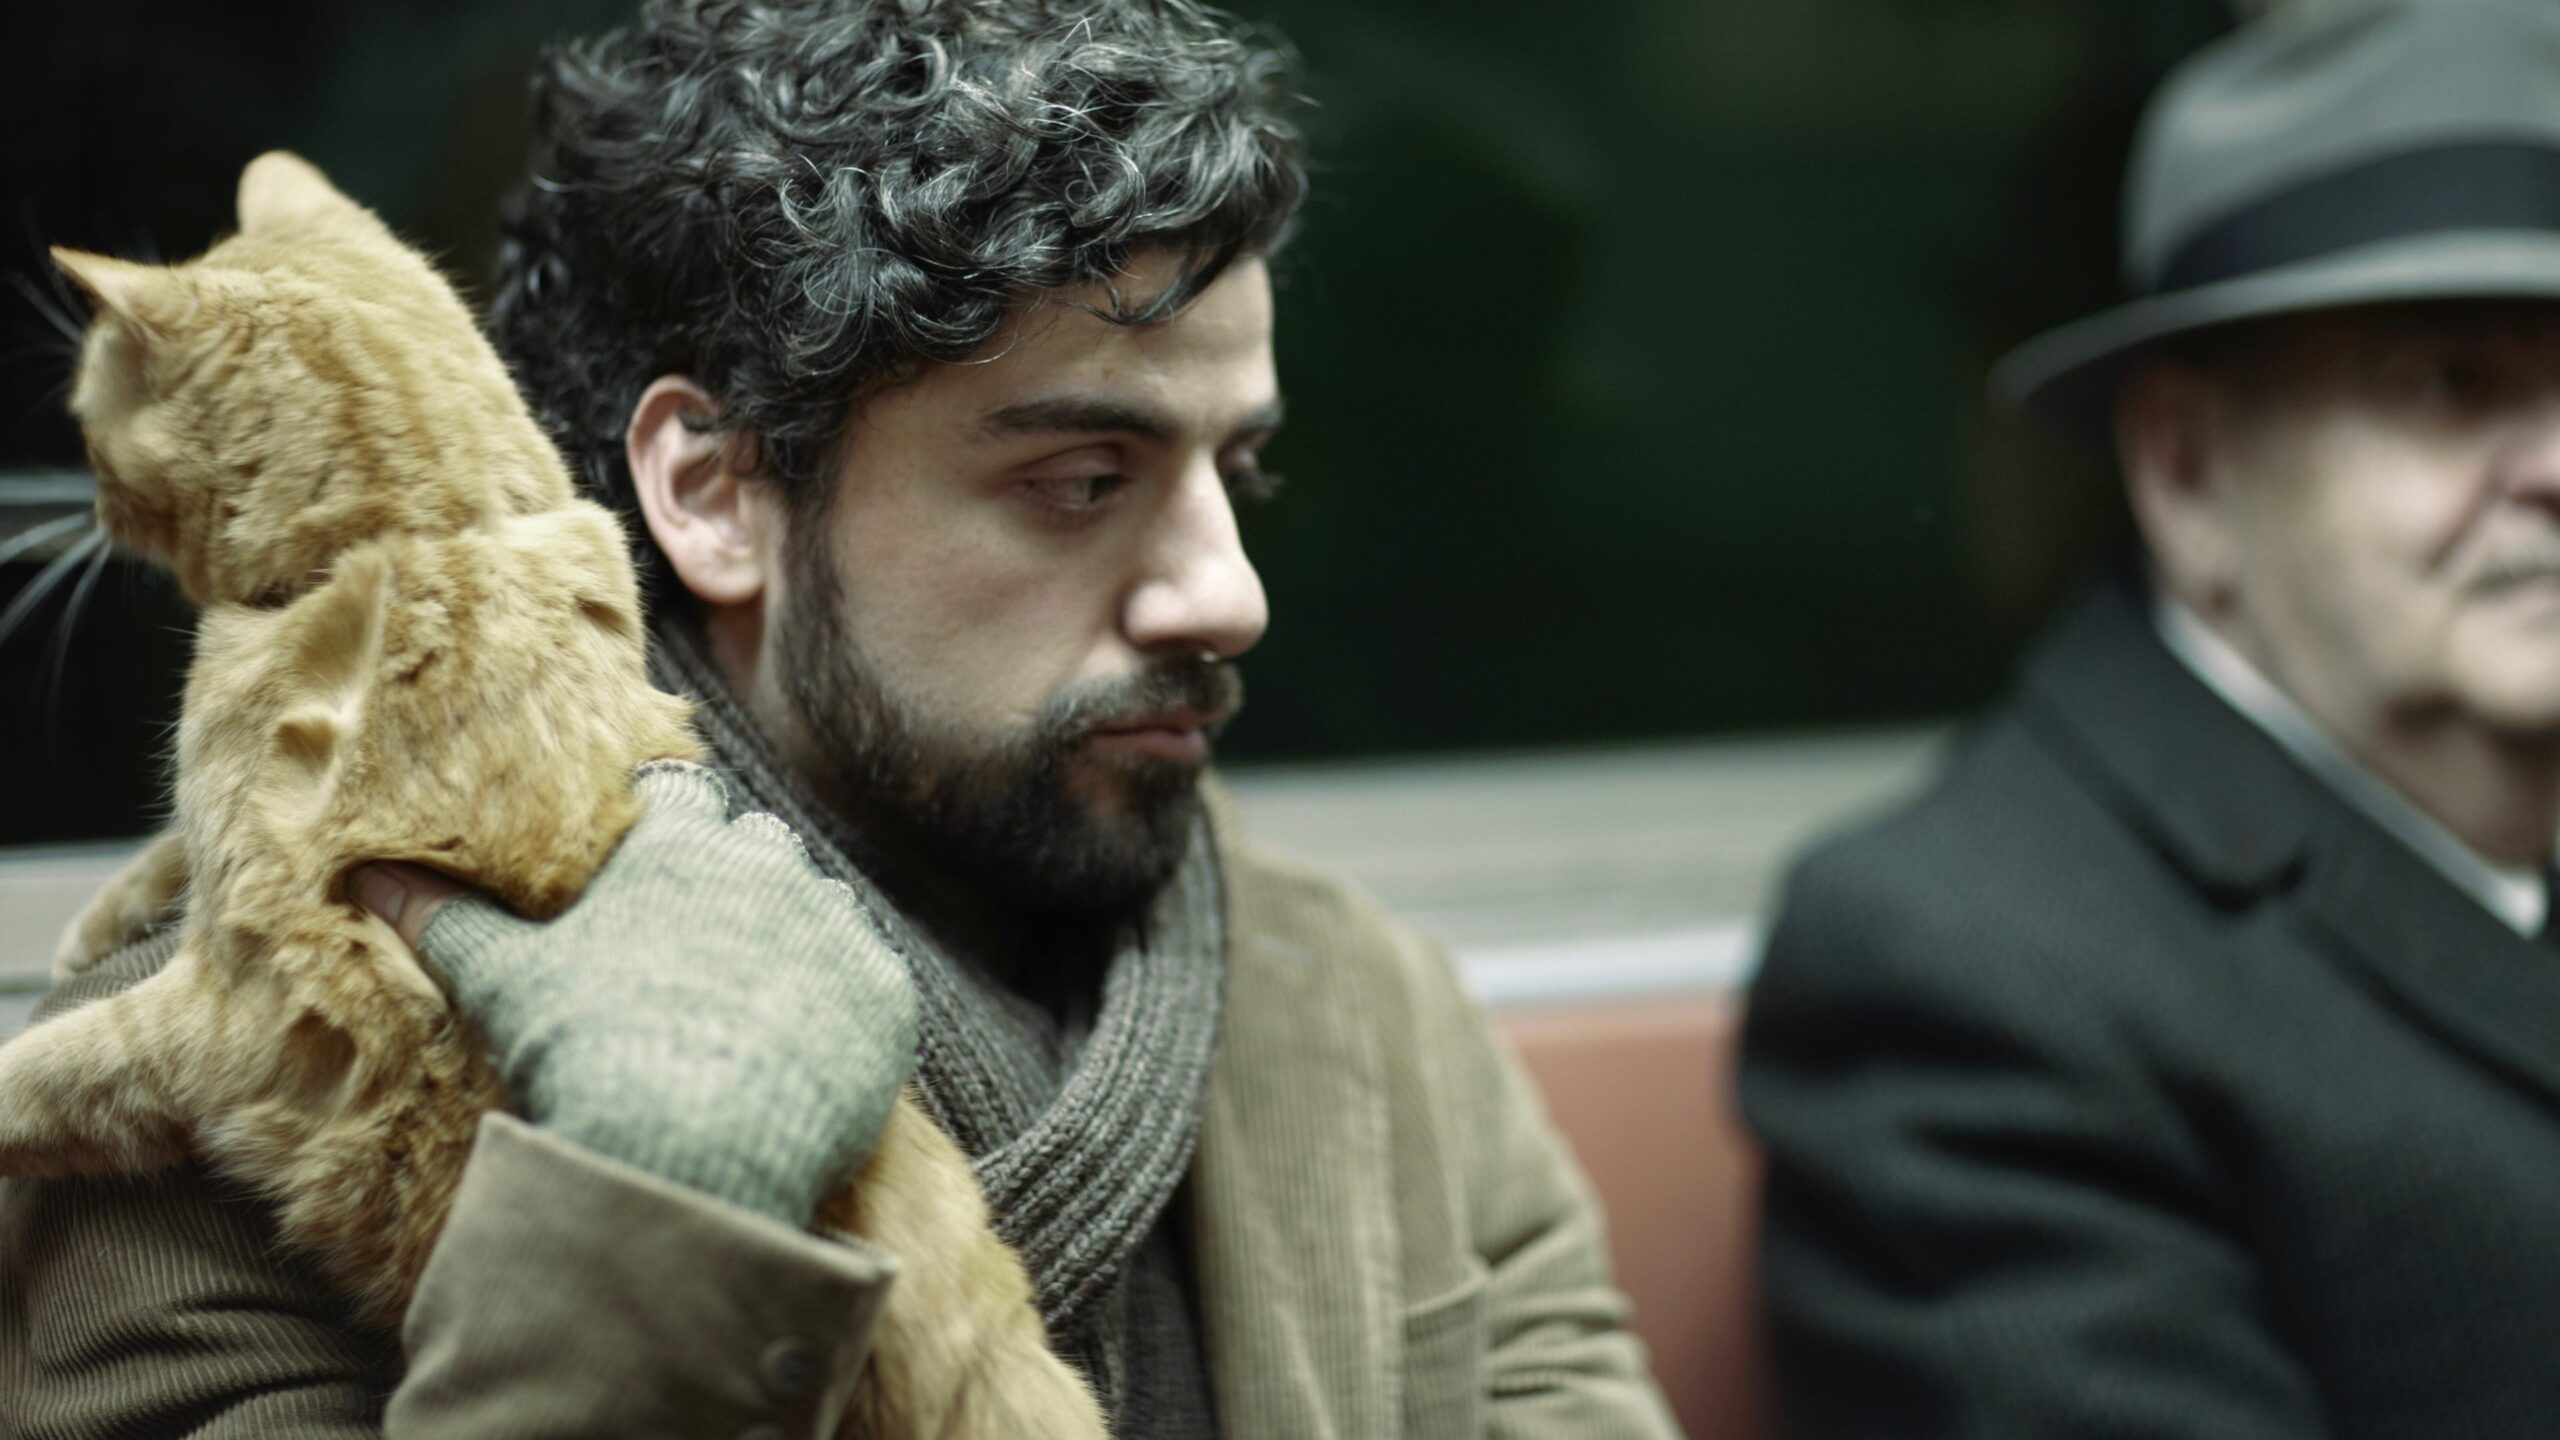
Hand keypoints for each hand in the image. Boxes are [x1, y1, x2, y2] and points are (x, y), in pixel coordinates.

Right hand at [351, 761, 917, 1224]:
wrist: (690, 1152)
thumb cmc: (586, 1053)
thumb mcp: (503, 983)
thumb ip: (443, 920)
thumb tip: (366, 878)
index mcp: (682, 845)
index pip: (678, 798)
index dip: (662, 830)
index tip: (649, 864)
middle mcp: (772, 867)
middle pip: (757, 847)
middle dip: (732, 879)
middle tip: (696, 944)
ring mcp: (838, 930)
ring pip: (819, 909)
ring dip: (792, 939)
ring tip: (749, 1003)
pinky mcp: (888, 998)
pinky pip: (869, 985)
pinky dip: (840, 1010)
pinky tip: (799, 1051)